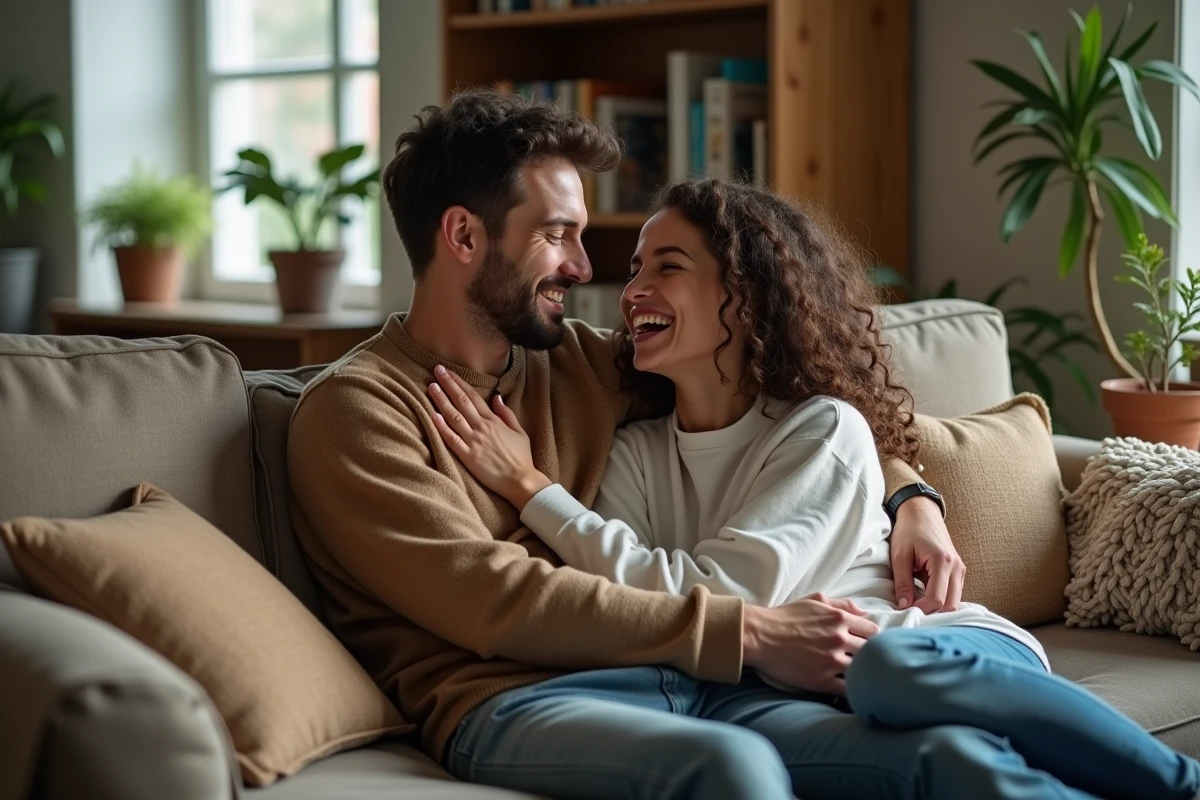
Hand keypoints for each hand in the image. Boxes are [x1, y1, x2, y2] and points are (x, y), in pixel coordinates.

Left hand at [427, 366, 550, 508]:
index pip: (473, 396)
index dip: (459, 382)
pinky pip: (452, 440)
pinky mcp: (468, 457)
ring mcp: (473, 442)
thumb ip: (506, 414)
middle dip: (448, 384)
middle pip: (461, 401)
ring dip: (441, 401)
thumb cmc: (522, 458)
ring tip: (431, 387)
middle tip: (436, 370)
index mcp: (493, 420)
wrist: (521, 480)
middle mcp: (481, 427)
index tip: (449, 372)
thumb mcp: (519, 432)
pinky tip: (433, 416)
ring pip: (454, 417)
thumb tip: (496, 397)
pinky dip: (442, 427)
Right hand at [742, 593, 879, 695]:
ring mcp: (832, 662)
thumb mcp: (815, 601)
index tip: (864, 642)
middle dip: (868, 655)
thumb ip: (842, 604)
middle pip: (871, 651)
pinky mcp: (821, 681)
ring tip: (859, 676)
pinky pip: (848, 691)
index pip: (873, 630)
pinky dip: (854, 692)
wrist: (760, 636)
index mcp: (839, 619)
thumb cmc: (785, 617)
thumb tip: (864, 612)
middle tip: (861, 659)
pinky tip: (853, 691)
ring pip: (862, 670)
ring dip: (862, 673)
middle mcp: (840, 639)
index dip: (870, 637)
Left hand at [890, 496, 964, 612]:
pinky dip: (941, 600)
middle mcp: (956, 567)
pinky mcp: (958, 571)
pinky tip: (925, 599)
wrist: (921, 512)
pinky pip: (953, 594)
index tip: (905, 612)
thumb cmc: (909, 530)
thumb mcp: (900, 556)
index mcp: (942, 562)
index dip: (921, 610)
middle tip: (913, 615)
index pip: (937, 599)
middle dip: (933, 614)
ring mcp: (960, 569)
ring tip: (918, 608)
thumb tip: (903, 606)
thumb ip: (902, 583)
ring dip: (938, 608)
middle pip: (951, 605)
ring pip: (955, 602)